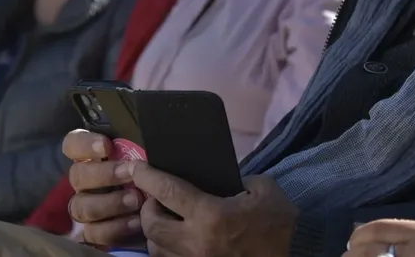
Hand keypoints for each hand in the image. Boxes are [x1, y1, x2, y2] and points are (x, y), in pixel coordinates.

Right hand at [65, 130, 144, 247]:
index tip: (106, 146)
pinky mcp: (93, 230)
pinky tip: (135, 222)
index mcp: (90, 156)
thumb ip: (136, 146)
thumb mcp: (143, 153)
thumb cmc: (147, 170)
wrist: (163, 207)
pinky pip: (92, 233)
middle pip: (78, 175)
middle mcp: (83, 181)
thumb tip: (145, 140)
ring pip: (81, 206)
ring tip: (136, 201)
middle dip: (104, 174)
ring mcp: (85, 206)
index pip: (73, 144)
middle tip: (129, 174)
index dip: (85, 145)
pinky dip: (113, 228)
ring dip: (109, 203)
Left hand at [128, 160, 297, 256]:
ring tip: (165, 220)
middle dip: (147, 207)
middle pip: (151, 224)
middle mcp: (195, 242)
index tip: (136, 166)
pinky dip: (167, 250)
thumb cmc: (278, 225)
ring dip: (155, 232)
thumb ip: (239, 179)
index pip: (168, 191)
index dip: (148, 176)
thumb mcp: (265, 190)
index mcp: (211, 215)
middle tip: (156, 197)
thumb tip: (220, 180)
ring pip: (155, 249)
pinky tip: (177, 240)